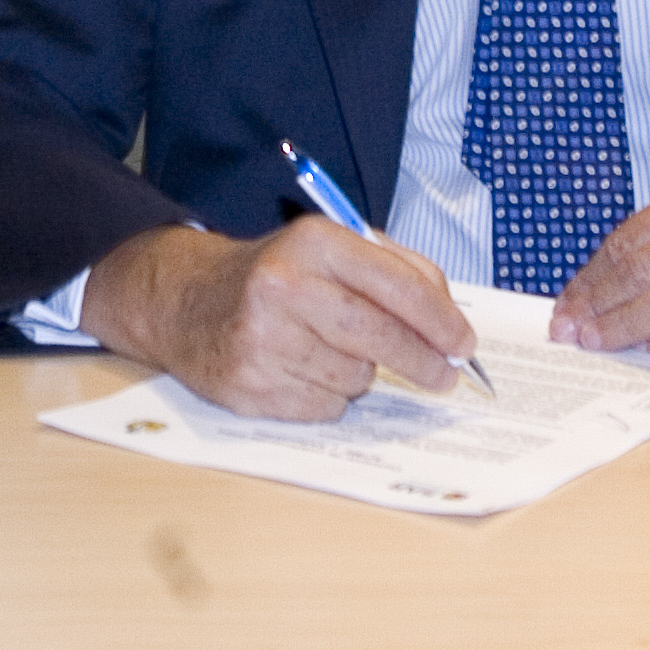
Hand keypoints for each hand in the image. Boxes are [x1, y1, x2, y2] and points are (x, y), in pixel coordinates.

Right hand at [79, 218, 473, 421]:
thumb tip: (449, 322)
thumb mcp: (328, 248)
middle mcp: (284, 287)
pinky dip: (328, 395)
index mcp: (312, 242)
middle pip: (381, 337)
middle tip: (444, 375)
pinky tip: (302, 370)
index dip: (440, 321)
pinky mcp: (251, 387)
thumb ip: (393, 269)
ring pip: (356, 378)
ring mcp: (264, 340)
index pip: (397, 285)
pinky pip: (325, 407)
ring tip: (331, 351)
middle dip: (424, 361)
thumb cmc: (275, 275)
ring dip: (360, 374)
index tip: (464, 343)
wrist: (186, 302)